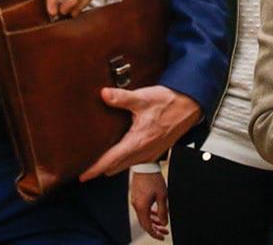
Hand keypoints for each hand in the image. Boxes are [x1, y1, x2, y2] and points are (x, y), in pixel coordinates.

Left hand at [80, 86, 200, 180]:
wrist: (190, 106)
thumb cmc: (168, 102)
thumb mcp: (144, 98)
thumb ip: (122, 98)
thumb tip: (103, 94)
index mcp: (138, 142)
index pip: (112, 160)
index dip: (95, 169)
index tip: (82, 176)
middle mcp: (143, 152)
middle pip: (116, 167)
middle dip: (101, 169)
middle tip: (86, 166)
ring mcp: (150, 154)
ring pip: (125, 165)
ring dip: (112, 165)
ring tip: (99, 160)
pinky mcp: (154, 151)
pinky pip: (134, 161)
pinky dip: (123, 160)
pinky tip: (119, 150)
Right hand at [130, 170, 169, 240]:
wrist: (145, 165)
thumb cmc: (153, 178)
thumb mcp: (162, 196)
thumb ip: (163, 211)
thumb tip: (164, 222)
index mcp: (141, 207)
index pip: (147, 226)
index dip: (155, 233)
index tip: (162, 236)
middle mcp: (136, 205)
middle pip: (145, 222)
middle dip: (155, 228)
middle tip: (164, 232)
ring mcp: (135, 200)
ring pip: (144, 215)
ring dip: (153, 220)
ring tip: (162, 223)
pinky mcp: (136, 195)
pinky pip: (143, 208)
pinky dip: (150, 213)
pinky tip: (156, 212)